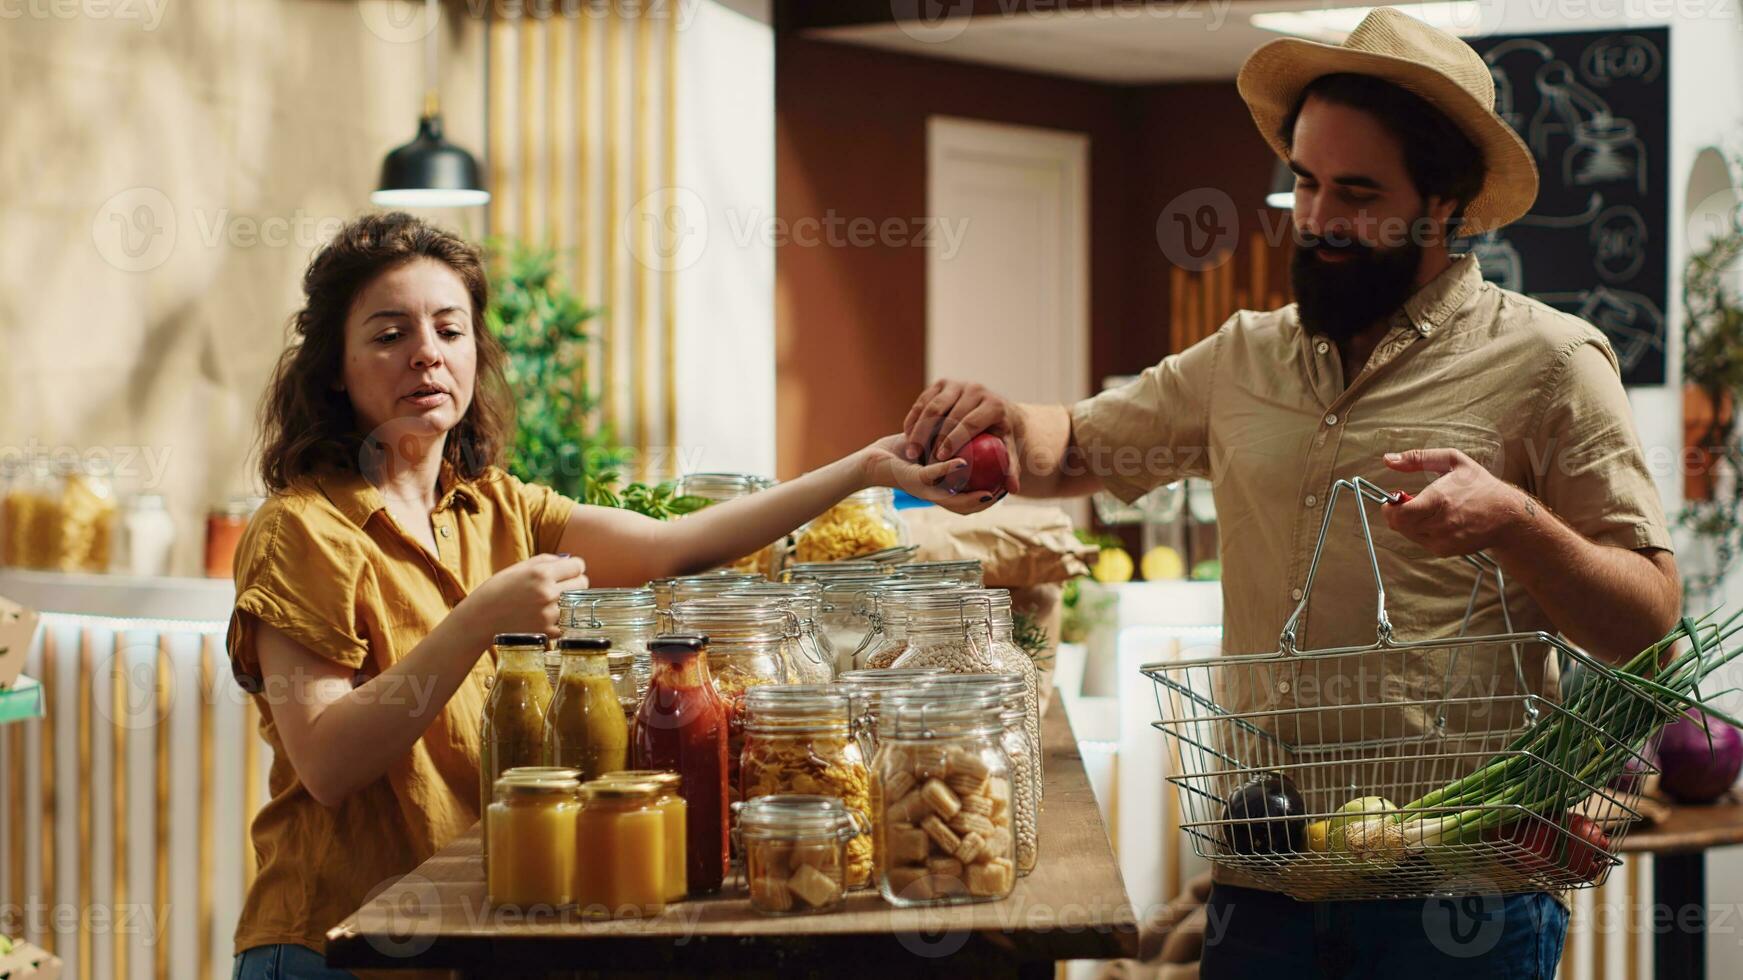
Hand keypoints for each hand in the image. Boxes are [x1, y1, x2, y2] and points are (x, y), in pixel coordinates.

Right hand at [457, 553, 588, 639]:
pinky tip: (549, 615)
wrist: (480, 619)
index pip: (578, 566)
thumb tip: (569, 560)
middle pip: (583, 583)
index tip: (568, 571)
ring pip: (577, 603)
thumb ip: (547, 561)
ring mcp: (549, 614)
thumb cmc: (498, 590)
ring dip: (569, 602)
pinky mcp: (548, 631)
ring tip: (552, 601)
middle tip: (561, 586)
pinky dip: (562, 619)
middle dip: (574, 583)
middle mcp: (548, 593)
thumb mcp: (519, 567)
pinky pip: (568, 622)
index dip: (574, 567)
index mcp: (541, 573)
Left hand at [860, 435, 1004, 515]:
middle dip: (987, 502)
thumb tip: (974, 436)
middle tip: (1005, 491)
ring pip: (952, 500)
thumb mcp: (931, 450)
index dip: (989, 499)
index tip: (1007, 488)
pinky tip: (963, 462)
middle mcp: (934, 496)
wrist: (873, 460)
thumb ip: (951, 447)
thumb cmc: (901, 454)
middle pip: (965, 508)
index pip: (969, 503)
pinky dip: (949, 469)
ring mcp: (923, 491)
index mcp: (941, 492)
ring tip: (993, 489)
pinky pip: (933, 475)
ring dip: (973, 496)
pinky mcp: (912, 480)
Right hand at [901, 379, 1023, 494]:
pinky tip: (908, 438)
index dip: (955, 440)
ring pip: (933, 407)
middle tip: (925, 460)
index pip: (971, 423)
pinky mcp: (942, 383)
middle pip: (950, 415)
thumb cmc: (999, 435)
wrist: (993, 408)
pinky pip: (923, 401)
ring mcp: (957, 384)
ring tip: (912, 452)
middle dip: (935, 438)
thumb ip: (1010, 468)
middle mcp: (976, 389)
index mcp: (994, 405)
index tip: (942, 458)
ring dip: (920, 430)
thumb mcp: (1007, 450)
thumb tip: (1012, 489)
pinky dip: (914, 419)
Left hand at [1381, 449, 1525, 556]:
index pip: (1399, 514)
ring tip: (1428, 509)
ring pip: (1407, 533)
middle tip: (1410, 501)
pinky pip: (1420, 541)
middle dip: (1397, 512)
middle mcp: (1440, 524)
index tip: (1395, 498)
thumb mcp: (1452, 460)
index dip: (1390, 506)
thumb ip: (1417, 458)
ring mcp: (1442, 540)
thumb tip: (1388, 459)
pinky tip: (1437, 520)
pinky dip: (1420, 531)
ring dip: (1409, 522)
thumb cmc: (1480, 485)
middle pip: (1398, 525)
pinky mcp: (1445, 551)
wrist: (1507, 515)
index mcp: (1439, 500)